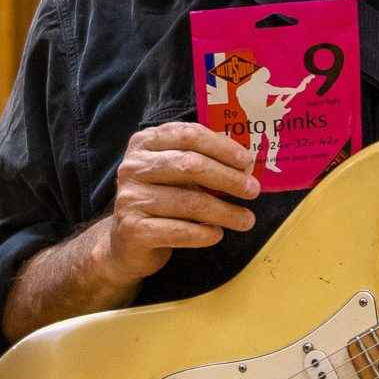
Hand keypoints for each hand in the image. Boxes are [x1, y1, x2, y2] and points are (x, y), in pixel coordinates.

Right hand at [94, 122, 259, 283]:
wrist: (126, 242)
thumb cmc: (160, 201)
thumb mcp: (174, 173)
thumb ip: (201, 162)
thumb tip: (245, 166)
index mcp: (144, 143)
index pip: (189, 135)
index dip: (222, 147)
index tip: (247, 163)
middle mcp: (133, 167)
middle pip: (190, 165)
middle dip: (228, 178)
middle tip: (252, 190)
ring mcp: (130, 198)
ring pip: (189, 201)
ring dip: (225, 212)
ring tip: (246, 220)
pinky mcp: (133, 229)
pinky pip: (179, 231)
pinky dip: (204, 234)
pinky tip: (217, 234)